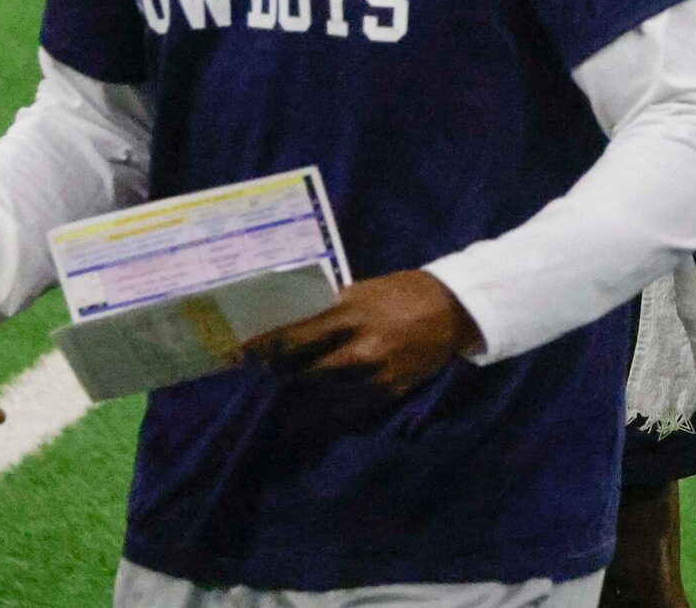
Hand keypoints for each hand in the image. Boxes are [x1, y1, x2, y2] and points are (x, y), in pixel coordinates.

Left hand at [248, 270, 483, 396]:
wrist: (453, 310)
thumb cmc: (402, 292)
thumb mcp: (365, 290)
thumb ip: (333, 307)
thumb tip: (295, 318)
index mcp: (351, 312)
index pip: (298, 333)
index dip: (267, 345)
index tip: (242, 352)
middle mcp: (360, 345)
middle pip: (306, 369)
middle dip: (281, 372)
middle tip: (262, 372)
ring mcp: (375, 372)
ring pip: (324, 390)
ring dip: (302, 390)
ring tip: (285, 388)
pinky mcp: (389, 391)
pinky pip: (349, 403)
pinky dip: (329, 404)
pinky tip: (315, 407)